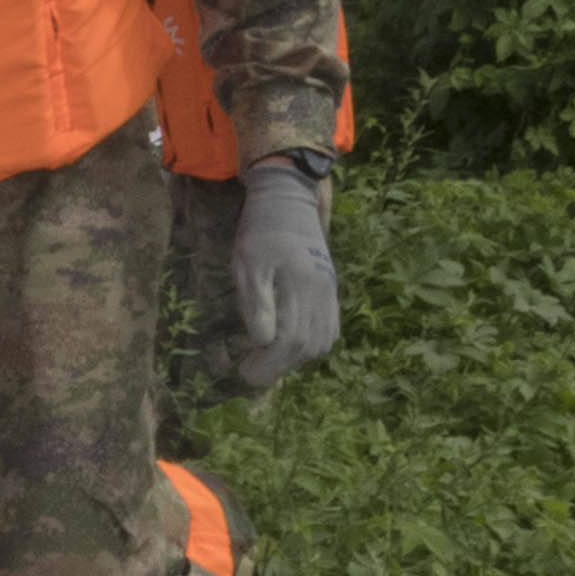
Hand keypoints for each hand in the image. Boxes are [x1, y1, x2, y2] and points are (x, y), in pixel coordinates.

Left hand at [221, 156, 338, 399]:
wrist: (289, 202)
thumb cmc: (260, 232)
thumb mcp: (247, 264)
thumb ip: (255, 302)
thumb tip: (262, 340)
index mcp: (300, 285)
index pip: (290, 340)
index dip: (268, 363)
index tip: (244, 373)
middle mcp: (322, 293)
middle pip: (308, 346)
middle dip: (279, 366)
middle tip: (251, 371)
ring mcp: (329, 292)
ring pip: (321, 342)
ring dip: (295, 359)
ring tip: (267, 360)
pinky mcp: (330, 291)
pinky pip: (329, 329)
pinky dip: (310, 346)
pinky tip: (289, 346)